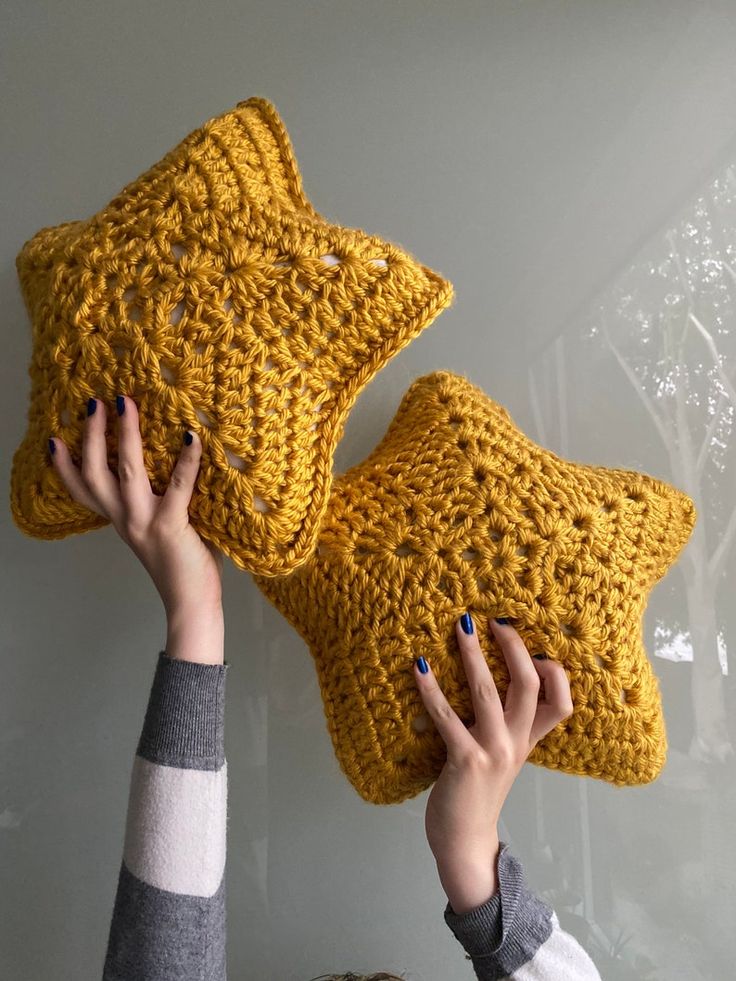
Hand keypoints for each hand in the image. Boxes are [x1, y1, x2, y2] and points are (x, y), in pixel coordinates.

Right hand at [48, 395, 223, 618]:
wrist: (190, 605)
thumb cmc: (186, 567)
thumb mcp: (162, 531)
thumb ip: (162, 504)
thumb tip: (179, 466)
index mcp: (122, 521)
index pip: (84, 491)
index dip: (65, 467)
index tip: (54, 440)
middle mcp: (126, 520)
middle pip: (96, 473)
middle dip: (92, 436)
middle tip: (93, 403)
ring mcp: (145, 522)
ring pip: (127, 471)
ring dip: (125, 434)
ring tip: (125, 404)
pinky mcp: (170, 526)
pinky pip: (178, 486)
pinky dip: (186, 460)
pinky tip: (192, 438)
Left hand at [413, 613, 572, 913]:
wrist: (465, 843)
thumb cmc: (477, 795)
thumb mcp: (502, 758)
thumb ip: (505, 727)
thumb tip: (489, 682)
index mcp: (526, 741)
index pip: (561, 703)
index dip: (555, 672)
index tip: (538, 644)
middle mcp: (515, 743)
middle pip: (528, 685)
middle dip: (514, 647)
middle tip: (496, 620)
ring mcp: (492, 751)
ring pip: (487, 692)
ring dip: (472, 655)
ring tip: (461, 627)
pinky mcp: (464, 760)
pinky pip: (446, 716)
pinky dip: (431, 689)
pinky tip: (419, 668)